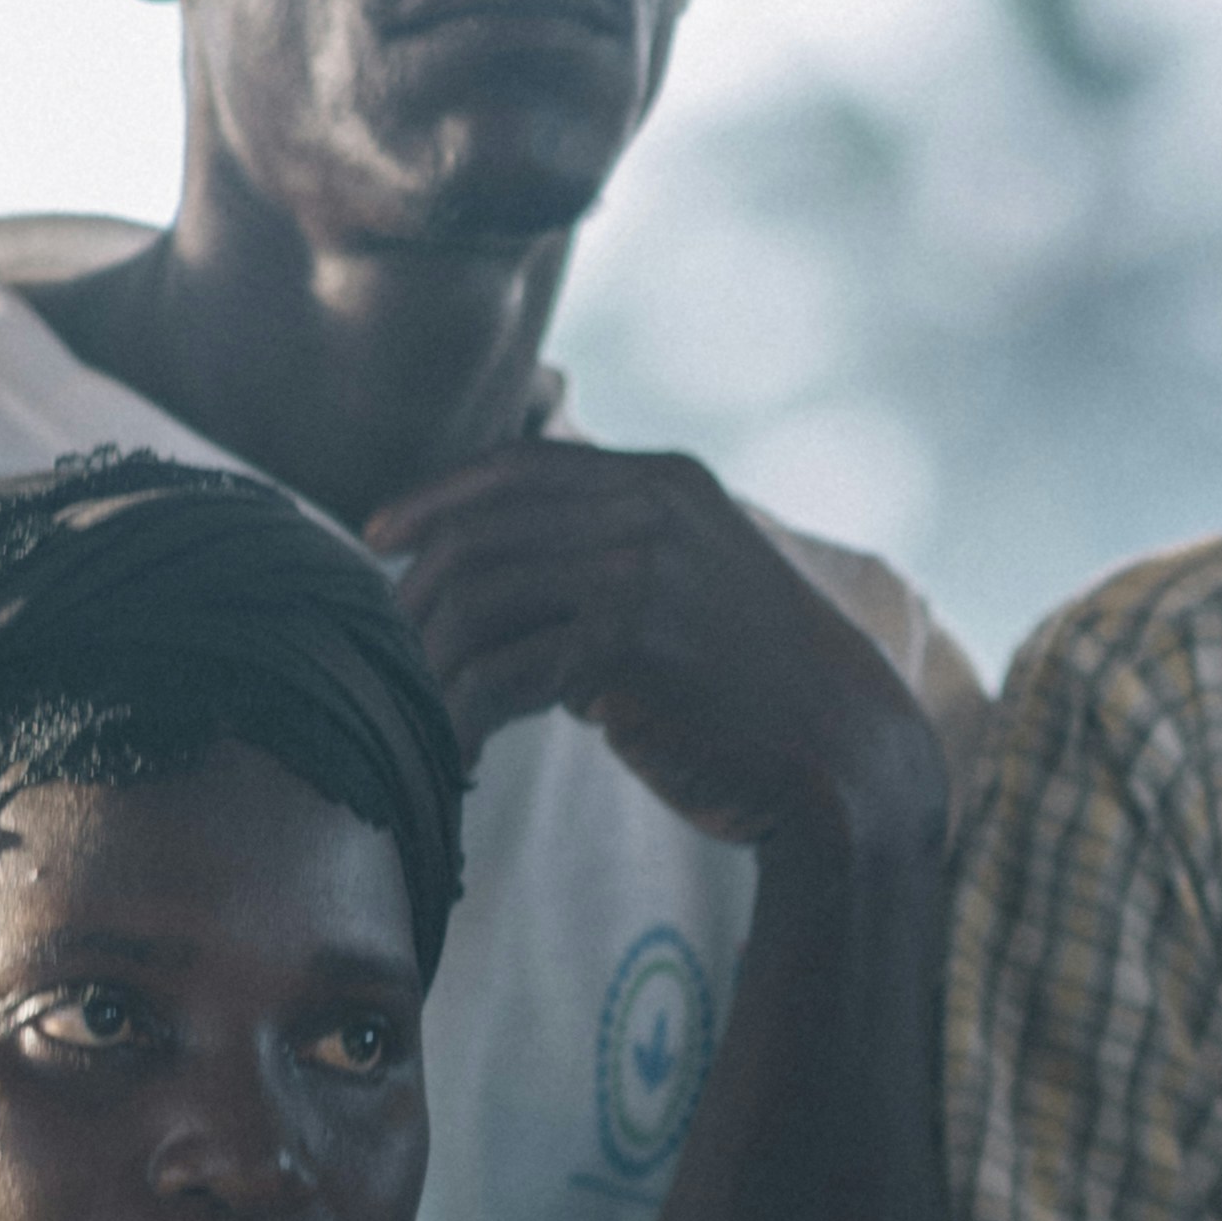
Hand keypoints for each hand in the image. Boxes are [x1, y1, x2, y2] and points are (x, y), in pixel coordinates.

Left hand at [368, 441, 940, 866]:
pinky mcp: (629, 645)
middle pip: (482, 531)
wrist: (845, 755)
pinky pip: (505, 674)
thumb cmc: (763, 686)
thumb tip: (501, 567)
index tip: (376, 535)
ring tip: (424, 710)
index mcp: (666, 482)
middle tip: (390, 651)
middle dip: (418, 595)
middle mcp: (652, 510)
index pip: (518, 465)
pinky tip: (464, 749)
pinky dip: (467, 716)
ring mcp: (642, 571)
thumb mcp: (697, 580)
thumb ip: (618, 551)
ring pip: (480, 600)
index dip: (435, 497)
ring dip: (435, 665)